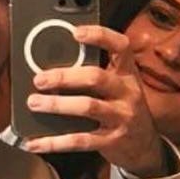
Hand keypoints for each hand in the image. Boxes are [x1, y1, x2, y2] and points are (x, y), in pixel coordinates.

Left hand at [22, 25, 166, 177]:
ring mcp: (121, 117)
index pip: (121, 46)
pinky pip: (80, 141)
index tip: (76, 32)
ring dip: (57, 105)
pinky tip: (35, 142)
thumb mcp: (118, 88)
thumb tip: (52, 69)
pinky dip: (54, 142)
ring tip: (34, 103)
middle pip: (96, 77)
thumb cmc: (122, 109)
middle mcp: (127, 92)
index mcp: (127, 74)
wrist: (145, 146)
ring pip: (87, 107)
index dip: (100, 36)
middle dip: (65, 76)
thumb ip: (95, 76)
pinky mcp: (111, 141)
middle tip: (39, 79)